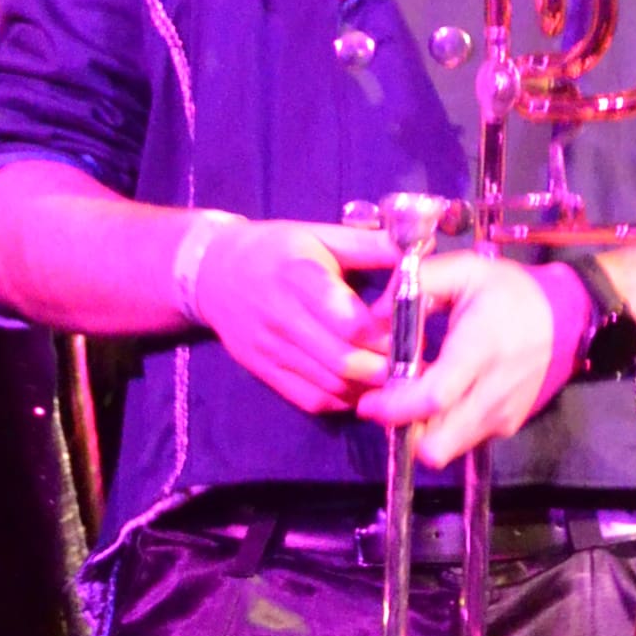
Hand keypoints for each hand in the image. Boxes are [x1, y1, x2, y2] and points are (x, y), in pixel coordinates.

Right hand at [190, 216, 394, 411]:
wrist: (214, 276)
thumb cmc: (275, 251)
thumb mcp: (319, 235)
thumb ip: (368, 245)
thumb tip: (420, 248)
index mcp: (298, 276)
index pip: (348, 320)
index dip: (385, 333)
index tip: (410, 331)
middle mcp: (281, 318)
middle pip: (343, 361)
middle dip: (384, 367)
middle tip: (411, 362)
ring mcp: (270, 350)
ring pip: (331, 386)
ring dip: (367, 388)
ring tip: (393, 378)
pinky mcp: (264, 373)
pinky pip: (311, 400)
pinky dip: (342, 400)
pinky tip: (360, 388)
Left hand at [355, 250, 578, 469]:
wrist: (568, 316)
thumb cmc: (511, 293)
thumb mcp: (466, 269)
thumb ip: (419, 282)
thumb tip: (376, 313)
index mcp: (481, 350)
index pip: (434, 399)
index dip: (395, 408)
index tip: (370, 402)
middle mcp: (493, 393)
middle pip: (437, 444)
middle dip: (402, 431)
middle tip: (387, 406)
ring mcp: (502, 416)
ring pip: (446, 449)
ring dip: (420, 432)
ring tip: (413, 399)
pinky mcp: (507, 426)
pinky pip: (462, 441)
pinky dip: (442, 428)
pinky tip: (441, 400)